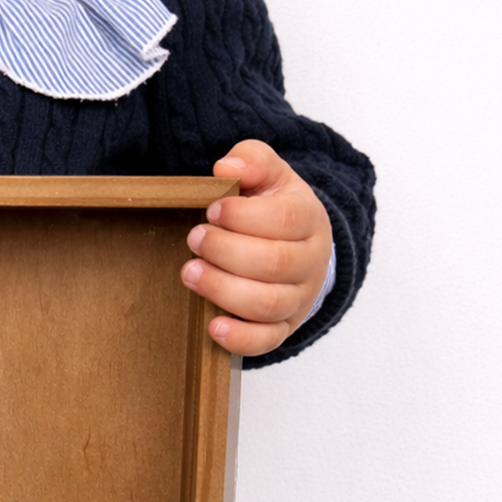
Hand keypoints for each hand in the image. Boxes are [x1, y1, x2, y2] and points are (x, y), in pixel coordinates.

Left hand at [181, 140, 333, 356]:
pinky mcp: (282, 328)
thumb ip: (252, 161)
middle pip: (274, 263)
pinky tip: (213, 326)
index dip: (246, 216)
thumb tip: (227, 167)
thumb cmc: (274, 209)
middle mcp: (310, 263)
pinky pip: (266, 341)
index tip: (213, 210)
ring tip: (190, 273)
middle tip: (194, 239)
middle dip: (226, 251)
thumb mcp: (268, 176)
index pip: (286, 220)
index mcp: (309, 220)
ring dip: (224, 289)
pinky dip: (240, 339)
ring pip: (268, 303)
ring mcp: (298, 299)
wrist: (298, 247)